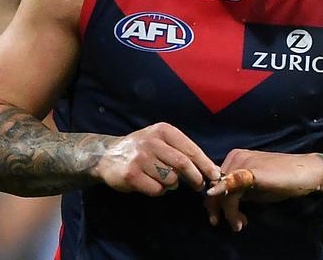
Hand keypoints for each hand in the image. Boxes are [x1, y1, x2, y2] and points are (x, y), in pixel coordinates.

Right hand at [93, 122, 220, 195]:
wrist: (107, 155)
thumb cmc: (142, 149)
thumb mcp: (161, 141)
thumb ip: (182, 151)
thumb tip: (211, 169)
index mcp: (164, 131)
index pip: (191, 149)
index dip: (205, 164)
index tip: (215, 175)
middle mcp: (152, 142)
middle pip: (183, 164)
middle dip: (195, 178)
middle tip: (199, 186)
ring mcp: (140, 158)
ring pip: (170, 179)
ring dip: (172, 184)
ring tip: (163, 179)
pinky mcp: (131, 174)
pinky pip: (156, 189)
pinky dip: (158, 191)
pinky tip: (151, 184)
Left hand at [203, 149, 322, 231]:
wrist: (305, 171)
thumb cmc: (282, 179)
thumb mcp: (254, 186)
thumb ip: (238, 191)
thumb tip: (221, 205)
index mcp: (235, 158)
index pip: (214, 182)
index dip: (217, 203)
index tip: (227, 218)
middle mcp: (234, 157)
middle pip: (214, 188)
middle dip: (220, 210)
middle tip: (234, 224)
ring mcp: (241, 163)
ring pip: (221, 193)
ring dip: (228, 213)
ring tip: (239, 224)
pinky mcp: (249, 172)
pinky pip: (231, 192)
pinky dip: (230, 209)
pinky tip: (238, 219)